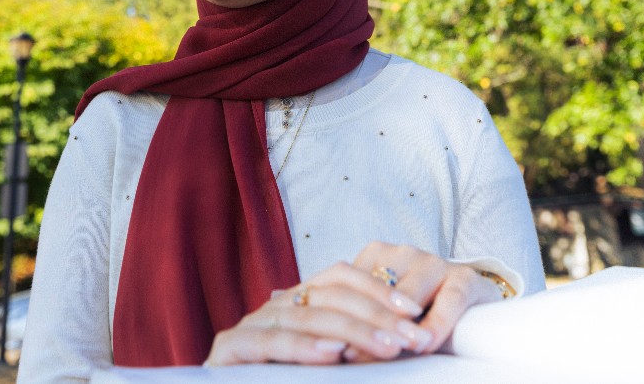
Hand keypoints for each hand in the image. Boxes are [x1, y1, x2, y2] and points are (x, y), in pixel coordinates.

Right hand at [204, 260, 431, 366]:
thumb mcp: (332, 366)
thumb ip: (354, 349)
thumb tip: (404, 336)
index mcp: (296, 305)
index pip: (337, 277)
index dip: (377, 288)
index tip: (414, 310)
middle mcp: (272, 309)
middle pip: (327, 294)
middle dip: (376, 314)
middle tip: (412, 336)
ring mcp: (249, 327)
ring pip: (306, 316)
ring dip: (353, 331)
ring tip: (388, 347)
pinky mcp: (228, 351)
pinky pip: (271, 343)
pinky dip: (304, 347)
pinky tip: (333, 354)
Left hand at [351, 242, 506, 359]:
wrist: (466, 301)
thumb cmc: (415, 312)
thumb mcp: (384, 311)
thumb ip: (364, 321)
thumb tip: (339, 350)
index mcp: (376, 255)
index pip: (354, 284)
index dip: (345, 317)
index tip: (337, 347)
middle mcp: (403, 253)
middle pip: (379, 290)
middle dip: (369, 325)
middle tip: (357, 353)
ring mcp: (433, 262)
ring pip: (410, 294)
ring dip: (400, 326)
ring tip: (392, 350)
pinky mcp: (464, 276)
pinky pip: (449, 299)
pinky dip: (436, 323)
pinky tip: (426, 343)